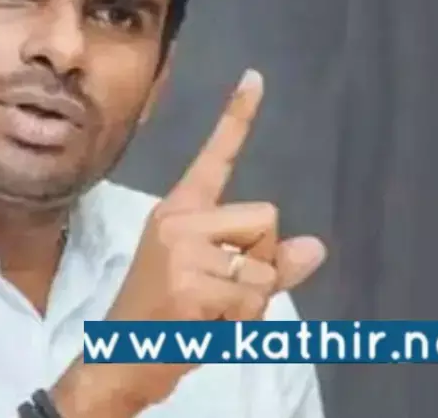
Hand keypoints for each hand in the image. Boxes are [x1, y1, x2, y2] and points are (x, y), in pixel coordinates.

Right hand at [51, 69, 326, 417]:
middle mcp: (178, 220)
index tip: (255, 77)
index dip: (237, 119)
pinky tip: (205, 326)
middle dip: (262, 260)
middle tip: (221, 292)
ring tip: (209, 312)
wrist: (120, 360)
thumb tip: (317, 248)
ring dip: (252, 298)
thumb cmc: (168, 321)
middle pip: (266, 218)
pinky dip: (242, 321)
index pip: (214, 159)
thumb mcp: (220, 288)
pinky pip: (253, 295)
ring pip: (265, 261)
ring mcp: (181, 248)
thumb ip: (269, 266)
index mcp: (179, 212)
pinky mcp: (189, 280)